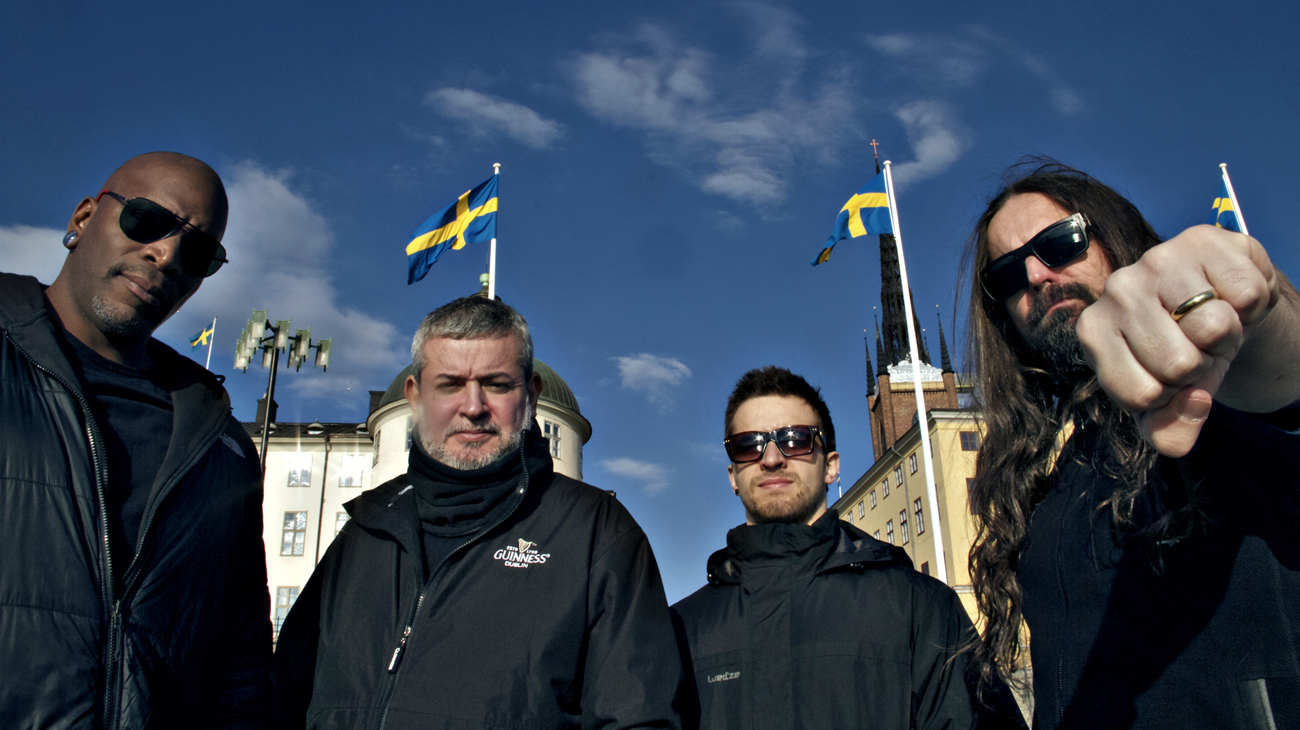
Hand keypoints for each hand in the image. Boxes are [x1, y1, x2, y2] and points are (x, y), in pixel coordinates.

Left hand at [1076, 225, 1298, 456]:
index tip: (1170, 377)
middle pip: (1180, 364)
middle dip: (1202, 364)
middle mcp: (1115, 291)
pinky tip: (1229, 295)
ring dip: (1228, 334)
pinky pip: (1247, 294)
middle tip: (1196, 345)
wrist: (1218, 301)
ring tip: (1210, 321)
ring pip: (1215, 327)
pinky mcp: (1200, 240)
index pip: (1143, 396)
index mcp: (1093, 334)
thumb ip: (1169, 431)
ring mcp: (1155, 260)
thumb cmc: (1181, 353)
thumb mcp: (1168, 402)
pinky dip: (1250, 304)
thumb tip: (1194, 404)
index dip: (1172, 397)